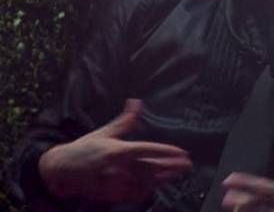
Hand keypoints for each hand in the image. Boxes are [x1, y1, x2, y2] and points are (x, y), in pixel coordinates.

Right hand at [38, 99, 192, 202]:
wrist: (62, 170)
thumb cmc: (85, 147)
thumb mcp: (105, 132)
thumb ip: (125, 120)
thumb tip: (136, 102)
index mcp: (118, 151)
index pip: (148, 150)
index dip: (167, 151)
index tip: (182, 152)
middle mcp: (119, 168)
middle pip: (152, 168)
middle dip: (172, 167)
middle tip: (187, 164)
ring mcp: (116, 183)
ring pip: (146, 182)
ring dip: (163, 179)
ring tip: (177, 174)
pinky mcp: (112, 194)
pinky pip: (134, 194)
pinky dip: (147, 190)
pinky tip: (156, 186)